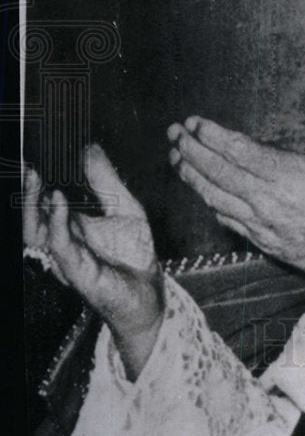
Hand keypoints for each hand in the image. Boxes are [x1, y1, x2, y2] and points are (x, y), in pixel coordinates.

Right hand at [23, 146, 162, 379]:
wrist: (148, 288)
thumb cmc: (134, 251)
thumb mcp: (124, 205)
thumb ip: (106, 179)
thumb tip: (90, 147)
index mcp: (69, 222)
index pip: (44, 198)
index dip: (38, 180)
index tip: (40, 153)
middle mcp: (61, 238)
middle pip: (31, 215)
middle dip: (26, 191)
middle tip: (29, 166)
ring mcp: (65, 254)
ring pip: (34, 232)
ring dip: (32, 206)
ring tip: (36, 179)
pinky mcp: (75, 269)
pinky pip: (59, 246)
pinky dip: (56, 223)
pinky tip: (59, 203)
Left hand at [168, 79, 304, 278]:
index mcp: (284, 172)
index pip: (234, 149)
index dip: (209, 134)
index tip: (193, 122)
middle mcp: (266, 199)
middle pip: (216, 172)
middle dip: (189, 151)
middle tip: (173, 135)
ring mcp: (263, 224)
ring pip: (215, 198)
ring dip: (193, 178)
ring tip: (178, 162)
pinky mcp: (267, 243)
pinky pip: (229, 222)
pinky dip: (212, 205)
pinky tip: (207, 198)